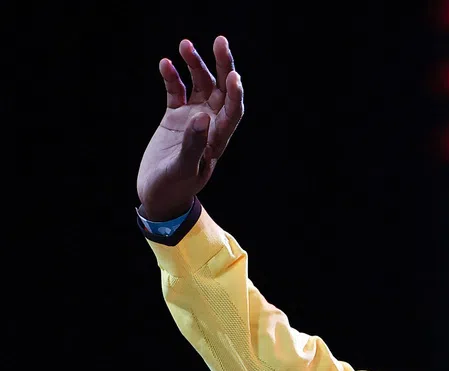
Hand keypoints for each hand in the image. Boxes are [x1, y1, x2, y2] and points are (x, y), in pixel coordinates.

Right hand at [136, 36, 243, 220]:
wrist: (158, 196)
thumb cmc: (173, 189)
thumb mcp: (183, 170)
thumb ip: (193, 145)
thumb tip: (203, 118)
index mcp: (217, 139)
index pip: (232, 111)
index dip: (235, 93)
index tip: (234, 75)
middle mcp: (209, 125)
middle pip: (220, 90)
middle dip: (222, 66)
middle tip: (220, 41)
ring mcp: (192, 119)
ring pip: (198, 85)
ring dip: (194, 65)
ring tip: (184, 45)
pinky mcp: (174, 118)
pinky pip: (175, 91)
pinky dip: (171, 77)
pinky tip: (164, 63)